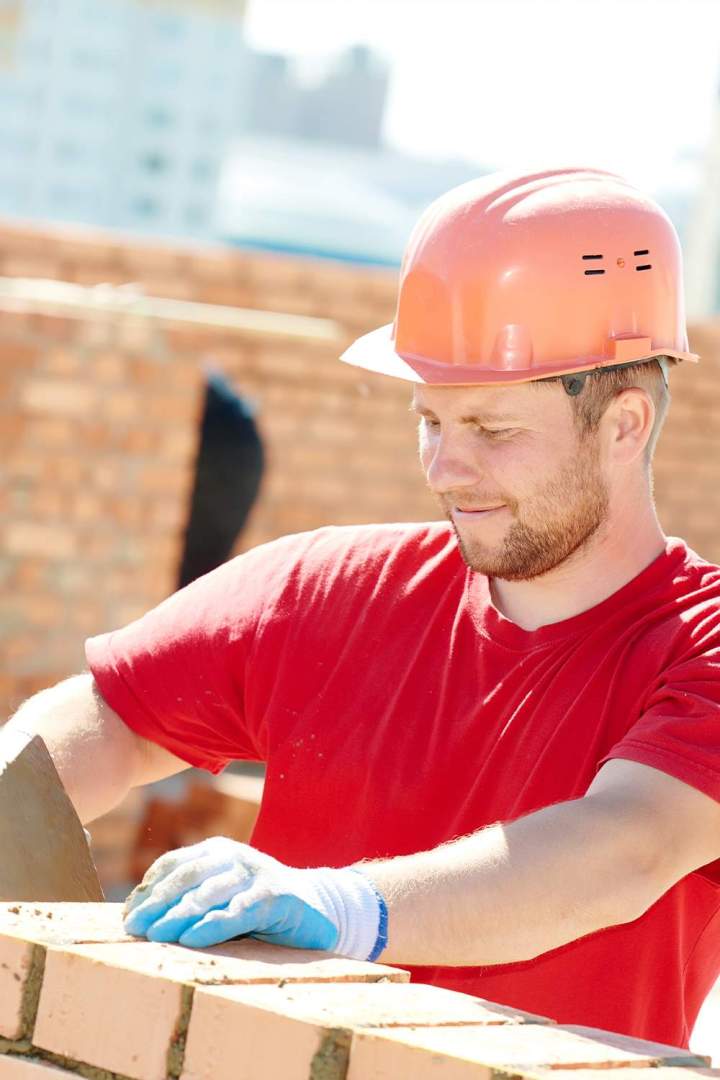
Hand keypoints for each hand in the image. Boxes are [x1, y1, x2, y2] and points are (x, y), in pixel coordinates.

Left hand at [122, 836, 387, 958]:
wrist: (317, 908)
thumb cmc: (258, 907)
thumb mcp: (222, 896)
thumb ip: (190, 899)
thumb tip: (139, 918)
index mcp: (217, 851)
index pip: (174, 864)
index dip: (148, 888)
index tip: (127, 915)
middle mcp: (235, 856)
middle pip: (188, 876)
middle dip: (157, 902)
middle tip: (133, 928)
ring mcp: (256, 873)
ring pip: (210, 892)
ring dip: (179, 914)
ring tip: (155, 935)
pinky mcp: (276, 895)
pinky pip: (239, 911)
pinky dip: (214, 925)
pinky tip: (193, 939)